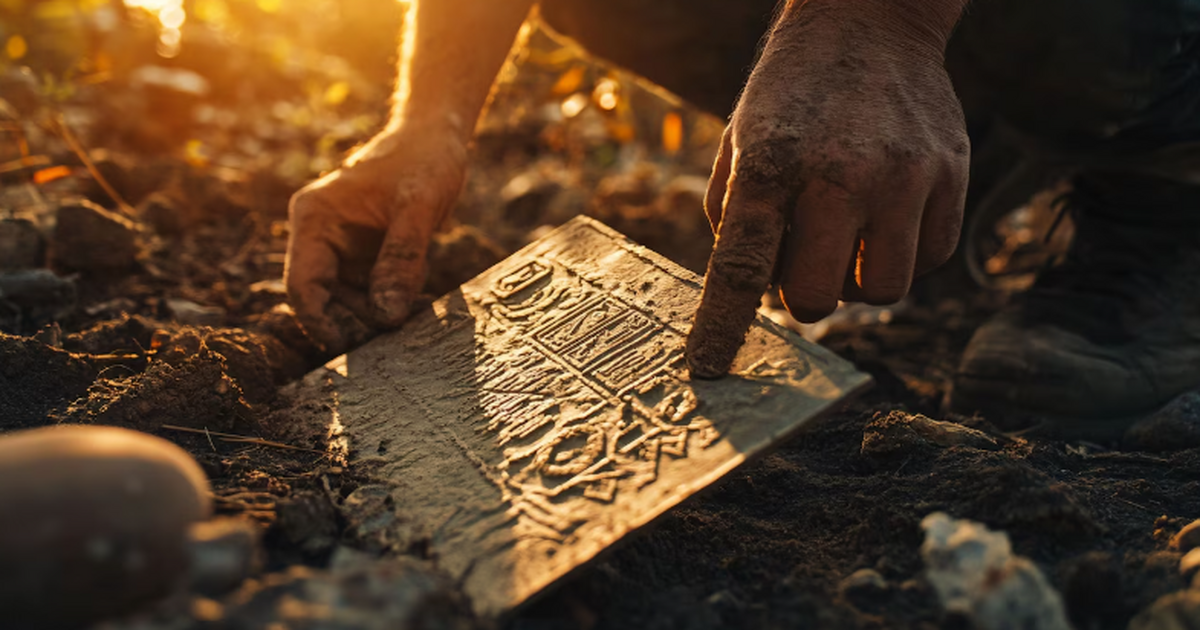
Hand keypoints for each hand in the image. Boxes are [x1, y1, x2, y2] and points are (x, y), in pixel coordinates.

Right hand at [285, 128, 467, 352]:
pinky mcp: (368, 255)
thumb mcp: (418, 208)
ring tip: (420, 314)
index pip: (302, 285)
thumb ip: (401, 259)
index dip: (318, 322)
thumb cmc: (424, 160)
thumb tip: (386, 315)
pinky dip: (396, 300)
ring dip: (383, 313)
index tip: (346, 347)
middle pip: (327, 299)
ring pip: (353, 301)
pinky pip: (375, 290)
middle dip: (361, 319)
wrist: (438, 137)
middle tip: (401, 332)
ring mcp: (345, 248)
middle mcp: (321, 236)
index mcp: (315, 219)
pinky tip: (423, 303)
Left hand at [686, 1, 968, 377]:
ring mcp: (904, 175)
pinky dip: (903, 254)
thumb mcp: (740, 140)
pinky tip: (887, 214)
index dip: (724, 326)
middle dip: (804, 295)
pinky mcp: (952, 173)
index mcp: (770, 163)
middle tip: (803, 261)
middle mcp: (840, 173)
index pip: (740, 266)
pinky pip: (929, 260)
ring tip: (848, 234)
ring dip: (857, 279)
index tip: (711, 369)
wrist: (869, 22)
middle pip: (817, 298)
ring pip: (882, 291)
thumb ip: (735, 218)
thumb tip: (748, 296)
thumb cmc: (791, 95)